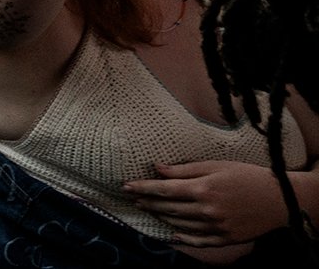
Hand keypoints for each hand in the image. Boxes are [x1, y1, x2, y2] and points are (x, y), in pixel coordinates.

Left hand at [124, 159, 295, 247]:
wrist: (279, 199)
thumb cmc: (246, 176)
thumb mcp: (215, 165)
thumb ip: (184, 169)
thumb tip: (156, 168)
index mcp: (203, 189)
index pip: (164, 190)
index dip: (142, 188)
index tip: (126, 186)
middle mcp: (207, 210)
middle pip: (168, 208)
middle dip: (147, 202)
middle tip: (132, 198)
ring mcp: (217, 227)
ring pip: (180, 224)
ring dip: (161, 217)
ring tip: (148, 210)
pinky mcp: (226, 238)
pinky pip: (199, 241)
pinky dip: (184, 237)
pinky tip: (173, 233)